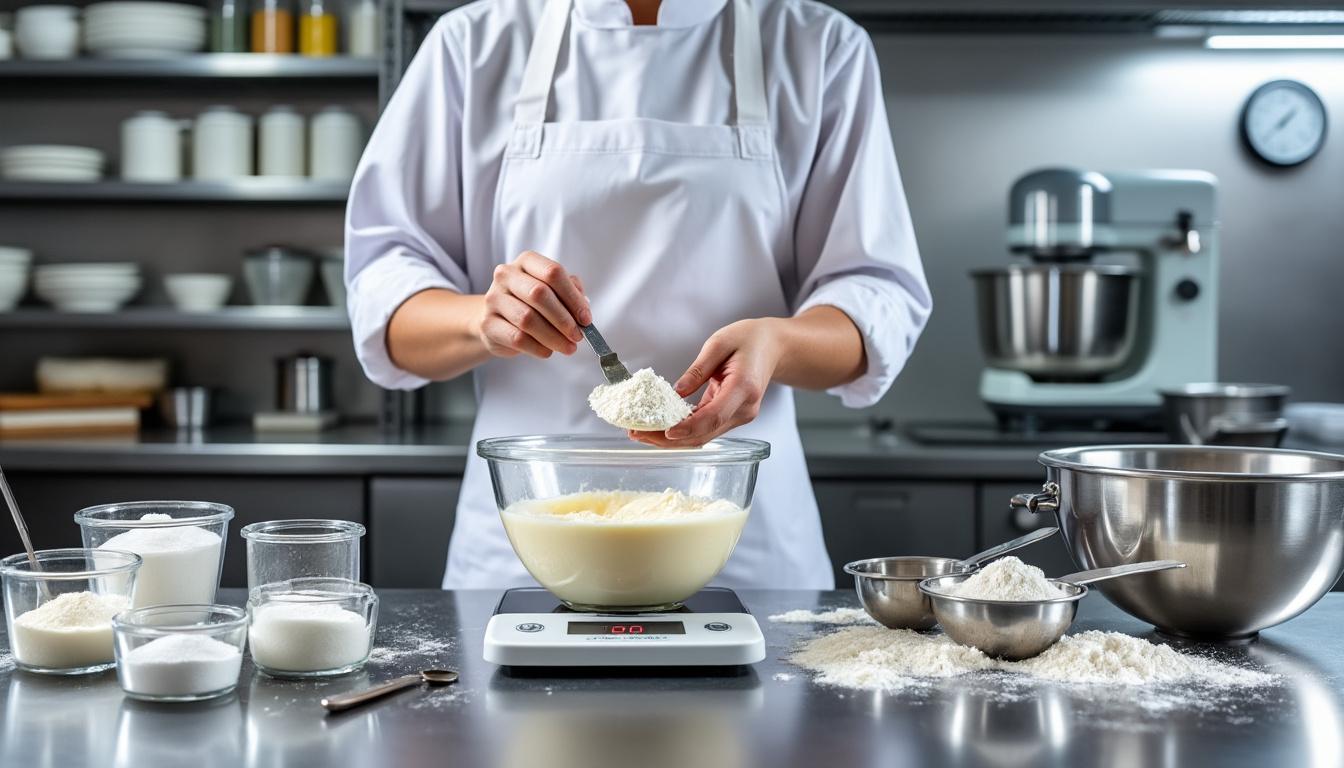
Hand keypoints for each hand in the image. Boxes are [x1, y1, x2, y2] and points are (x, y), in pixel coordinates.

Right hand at [475, 251, 591, 358]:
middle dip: (563, 319)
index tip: (586, 318)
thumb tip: (583, 310)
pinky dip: (537, 347)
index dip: (573, 297)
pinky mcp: (487, 324)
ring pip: (527, 318)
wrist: (498, 319)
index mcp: (526, 261)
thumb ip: (570, 294)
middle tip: (578, 336)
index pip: (553, 272)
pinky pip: (516, 338)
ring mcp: (493, 299)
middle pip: (539, 294)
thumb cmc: (531, 303)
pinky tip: (548, 351)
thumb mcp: (553, 292)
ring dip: (553, 337)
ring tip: (568, 347)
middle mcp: (506, 275)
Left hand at [629, 319, 782, 447]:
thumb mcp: (719, 343)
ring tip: (642, 433)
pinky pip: (706, 429)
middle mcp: (744, 409)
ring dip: (672, 439)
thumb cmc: (750, 339)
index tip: (665, 431)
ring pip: (703, 436)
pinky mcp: (732, 417)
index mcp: (743, 388)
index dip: (688, 427)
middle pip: (705, 434)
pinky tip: (662, 428)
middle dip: (669, 439)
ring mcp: (740, 416)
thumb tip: (676, 392)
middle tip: (638, 434)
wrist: (773, 347)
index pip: (714, 416)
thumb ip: (697, 369)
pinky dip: (683, 431)